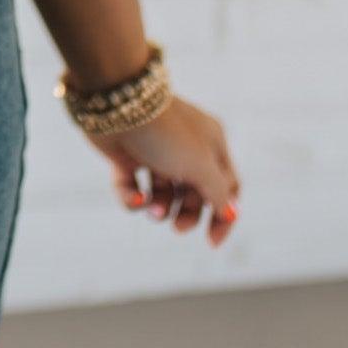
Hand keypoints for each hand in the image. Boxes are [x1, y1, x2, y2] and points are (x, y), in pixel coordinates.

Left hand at [82, 94, 241, 248]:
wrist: (117, 104)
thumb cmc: (165, 133)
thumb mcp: (201, 167)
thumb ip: (219, 194)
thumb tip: (231, 214)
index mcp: (212, 145)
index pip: (228, 187)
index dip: (223, 216)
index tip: (211, 242)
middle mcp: (186, 148)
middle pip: (195, 195)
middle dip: (187, 215)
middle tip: (176, 227)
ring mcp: (155, 152)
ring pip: (164, 195)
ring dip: (160, 209)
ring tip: (152, 209)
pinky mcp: (127, 157)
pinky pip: (133, 189)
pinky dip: (133, 200)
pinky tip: (135, 198)